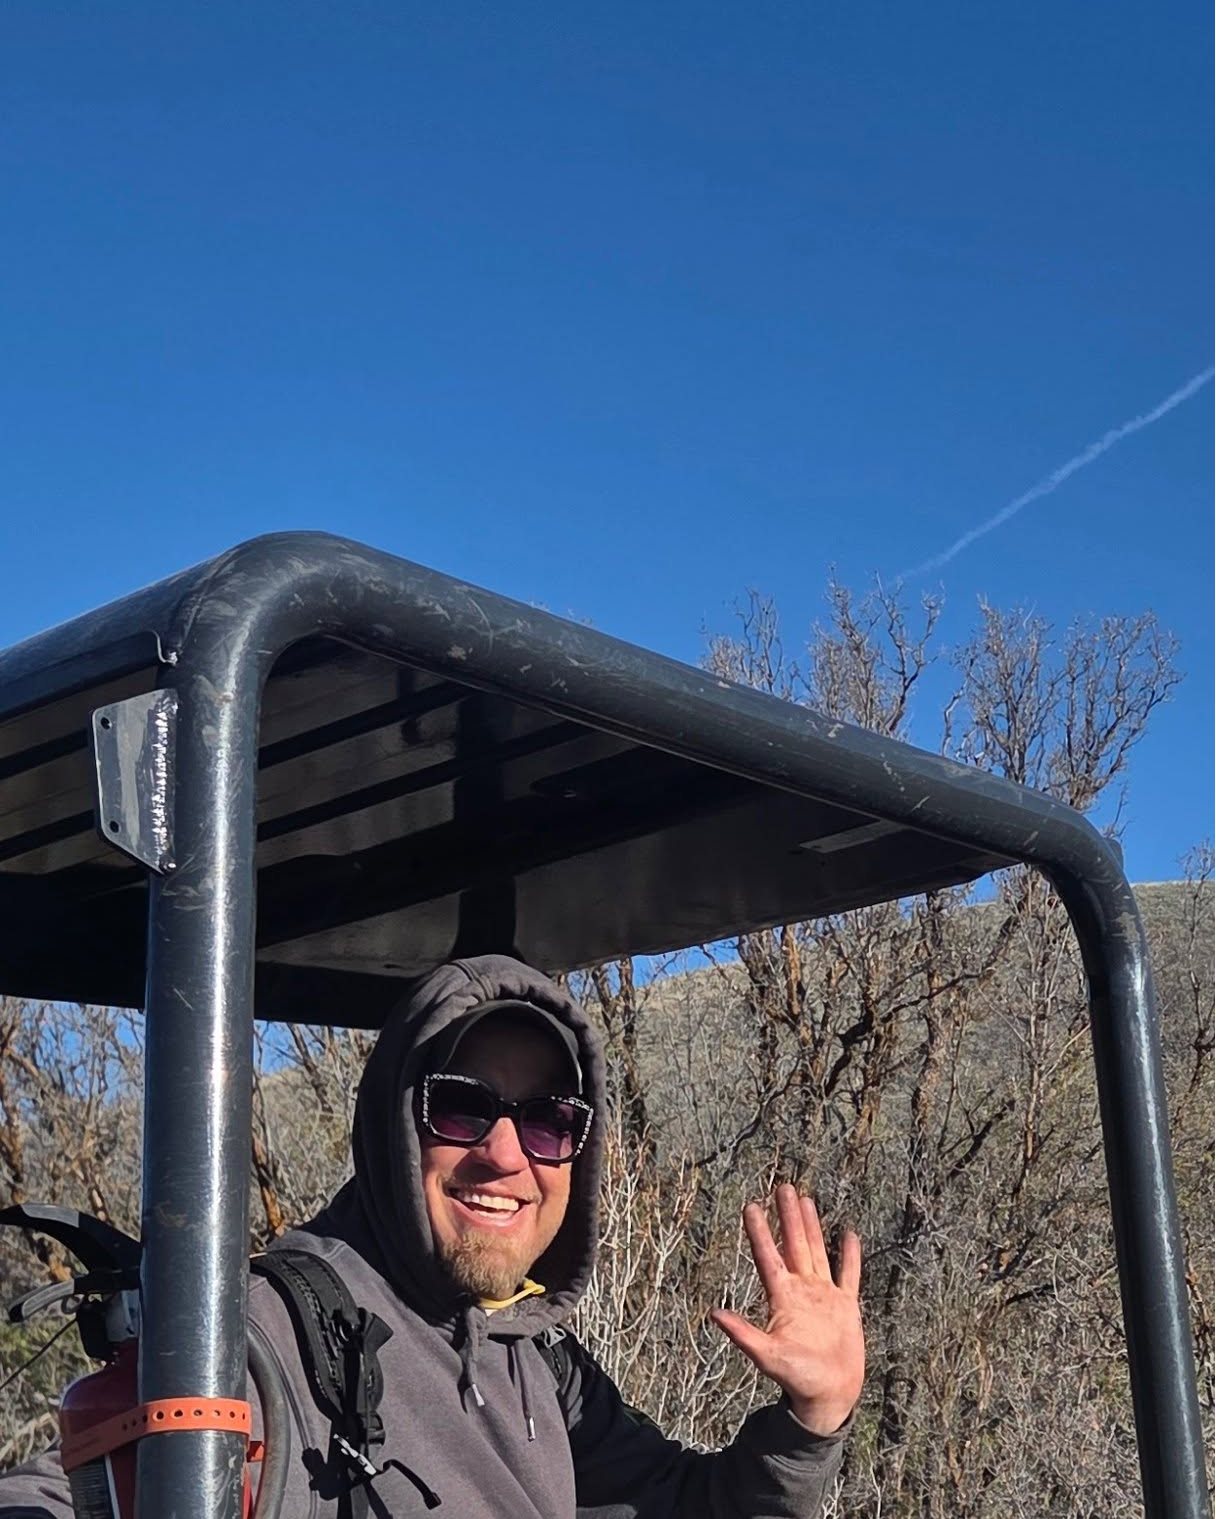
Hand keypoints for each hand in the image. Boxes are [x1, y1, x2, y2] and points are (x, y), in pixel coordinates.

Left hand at [710, 1183, 863, 1435]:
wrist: (828, 1395)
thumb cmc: (796, 1378)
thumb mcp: (767, 1355)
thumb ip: (743, 1334)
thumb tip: (713, 1314)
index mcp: (783, 1298)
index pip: (768, 1256)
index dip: (760, 1231)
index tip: (751, 1205)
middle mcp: (802, 1290)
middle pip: (794, 1244)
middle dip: (788, 1216)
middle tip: (782, 1186)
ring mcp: (824, 1296)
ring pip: (817, 1251)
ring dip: (811, 1226)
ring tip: (804, 1199)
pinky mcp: (846, 1306)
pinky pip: (849, 1274)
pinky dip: (850, 1255)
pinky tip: (849, 1234)